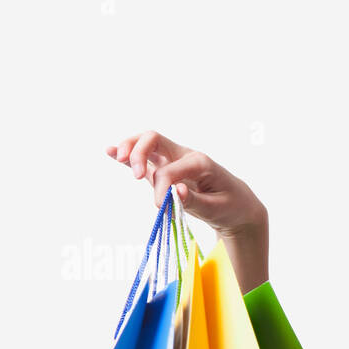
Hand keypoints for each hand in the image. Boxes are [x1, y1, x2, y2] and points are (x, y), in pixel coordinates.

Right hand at [105, 131, 266, 239]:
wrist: (238, 206)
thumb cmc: (231, 206)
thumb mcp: (218, 209)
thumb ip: (195, 201)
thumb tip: (175, 192)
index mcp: (200, 162)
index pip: (170, 170)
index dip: (162, 188)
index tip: (162, 206)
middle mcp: (184, 156)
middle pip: (154, 138)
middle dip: (139, 152)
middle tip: (135, 175)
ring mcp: (173, 160)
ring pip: (147, 143)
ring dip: (130, 148)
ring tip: (118, 158)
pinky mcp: (165, 170)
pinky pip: (145, 157)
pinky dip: (127, 153)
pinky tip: (110, 151)